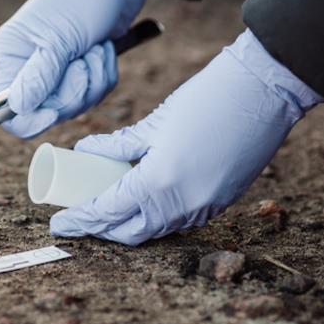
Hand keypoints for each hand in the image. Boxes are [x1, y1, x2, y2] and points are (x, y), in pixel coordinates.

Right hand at [0, 0, 163, 137]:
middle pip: (43, 111)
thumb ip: (38, 76)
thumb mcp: (59, 38)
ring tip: (95, 48)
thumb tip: (17, 109)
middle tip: (82, 61)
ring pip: (72, 106)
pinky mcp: (79, 73)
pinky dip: (103, 75)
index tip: (51, 113)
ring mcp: (54, 72)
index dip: (26, 118)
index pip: (2, 108)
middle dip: (72, 90)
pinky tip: (103, 49)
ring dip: (92, 79)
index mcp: (9, 55)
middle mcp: (26, 67)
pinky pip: (92, 95)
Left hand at [50, 29, 323, 245]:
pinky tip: (142, 204)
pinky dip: (155, 218)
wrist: (265, 92)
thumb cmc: (208, 98)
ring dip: (129, 225)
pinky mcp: (221, 202)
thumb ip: (118, 144)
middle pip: (130, 232)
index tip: (58, 223)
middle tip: (79, 217)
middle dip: (101, 229)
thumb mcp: (154, 122)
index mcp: (159, 181)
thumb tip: (85, 151)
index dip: (80, 220)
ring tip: (106, 210)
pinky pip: (179, 221)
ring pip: (156, 230)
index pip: (108, 211)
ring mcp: (205, 206)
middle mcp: (182, 203)